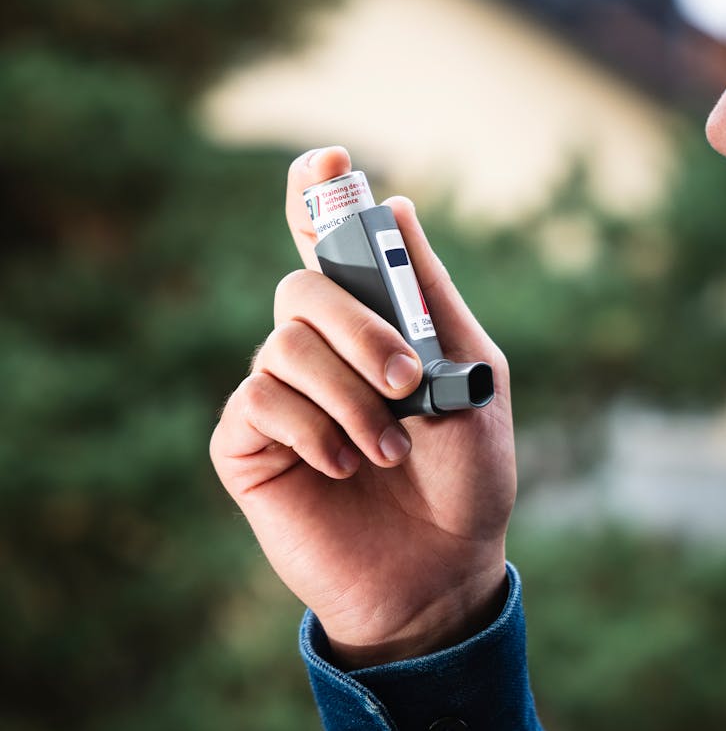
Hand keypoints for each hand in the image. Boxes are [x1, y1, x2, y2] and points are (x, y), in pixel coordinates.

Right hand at [210, 147, 514, 668]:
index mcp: (374, 328)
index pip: (329, 244)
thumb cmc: (466, 477)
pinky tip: (347, 467)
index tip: (329, 159)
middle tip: (407, 380)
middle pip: (301, 288)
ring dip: (350, 398)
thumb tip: (399, 205)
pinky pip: (258, 401)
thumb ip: (432, 298)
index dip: (318, 195)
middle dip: (360, 328)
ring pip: (284, 348)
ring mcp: (281, 397)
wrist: (443, 570)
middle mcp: (320, 352)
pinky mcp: (248, 445)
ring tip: (389, 451)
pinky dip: (313, 429)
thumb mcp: (471, 379)